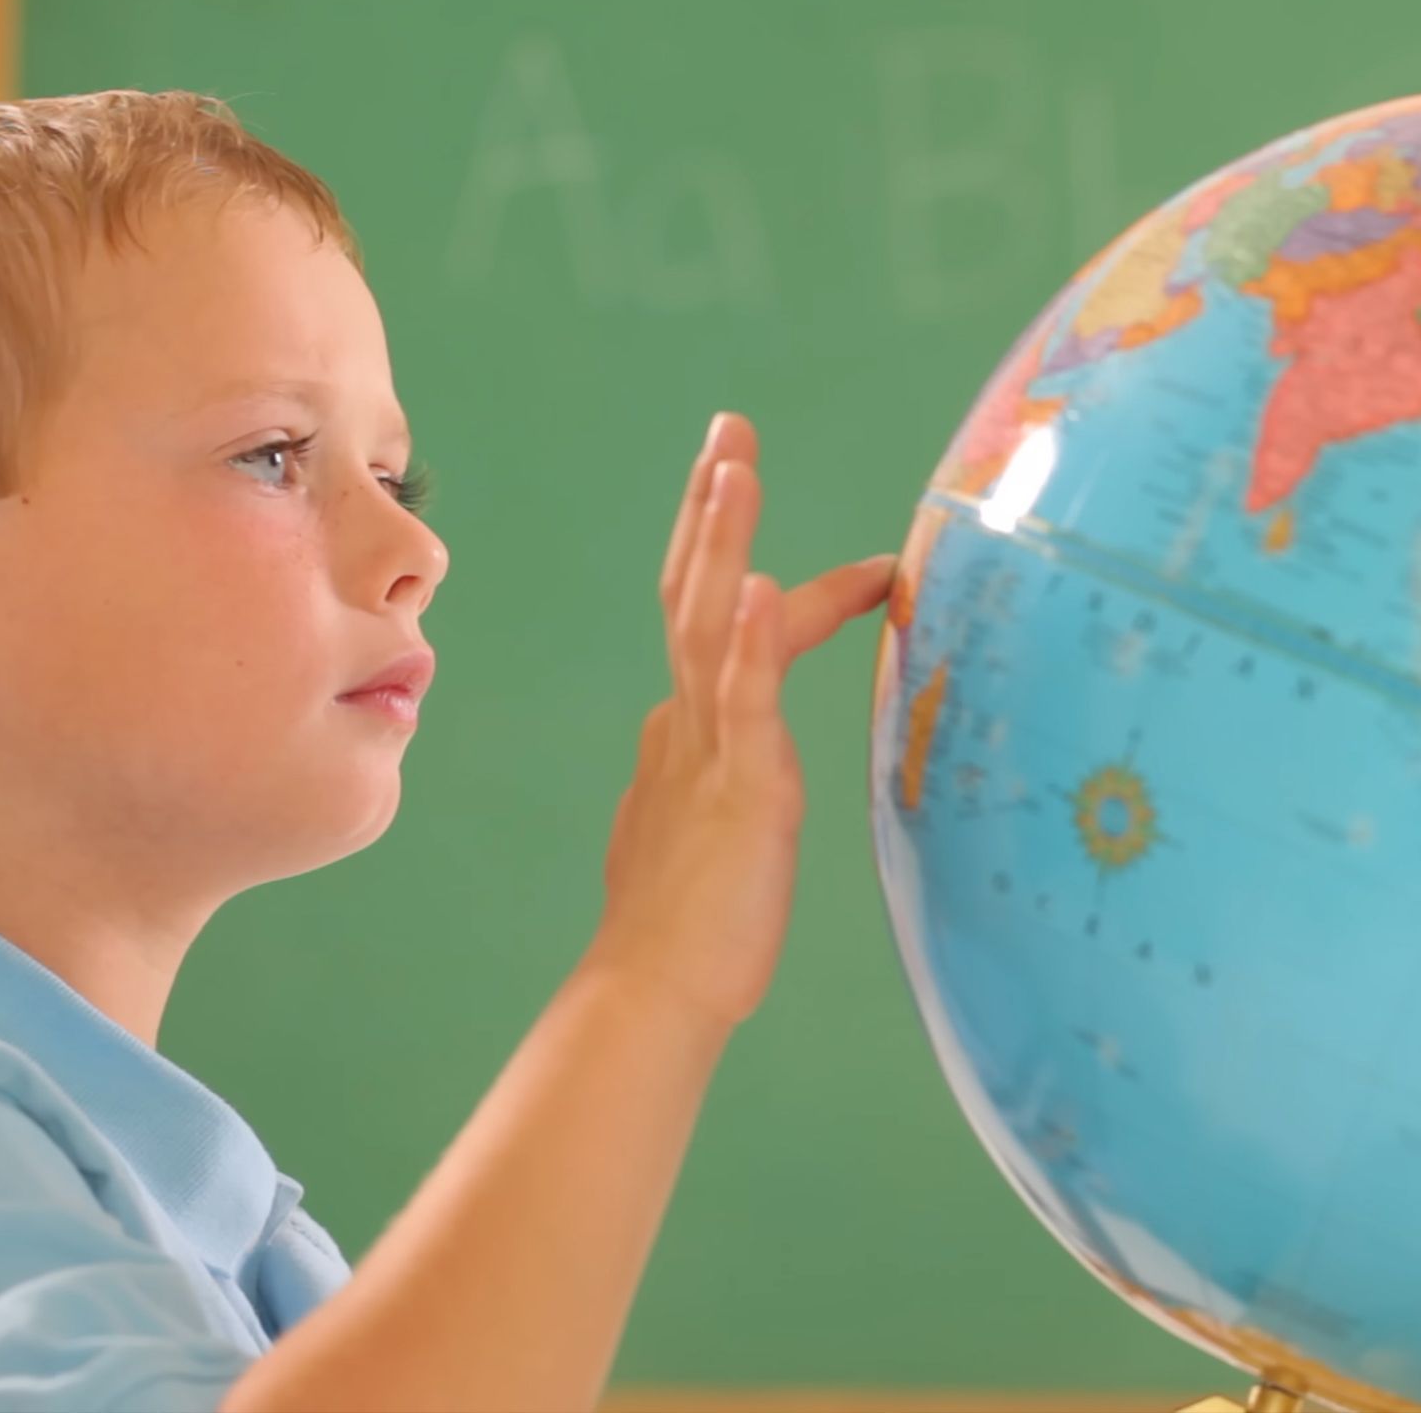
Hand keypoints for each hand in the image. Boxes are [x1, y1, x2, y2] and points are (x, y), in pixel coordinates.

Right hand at [582, 413, 895, 1034]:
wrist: (653, 993)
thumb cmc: (689, 932)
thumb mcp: (710, 830)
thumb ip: (713, 778)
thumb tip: (718, 757)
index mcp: (685, 731)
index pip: (717, 625)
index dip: (743, 562)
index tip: (767, 510)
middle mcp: (687, 724)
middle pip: (694, 592)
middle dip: (713, 506)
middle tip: (731, 427)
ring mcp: (707, 751)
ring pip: (711, 624)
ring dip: (722, 540)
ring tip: (735, 464)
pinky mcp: (737, 789)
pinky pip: (742, 703)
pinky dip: (753, 642)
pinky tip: (761, 584)